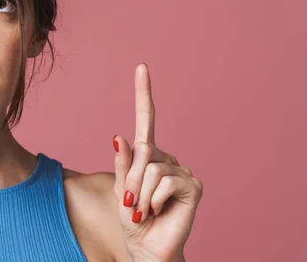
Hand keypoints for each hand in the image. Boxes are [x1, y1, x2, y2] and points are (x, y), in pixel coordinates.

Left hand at [112, 64, 202, 261]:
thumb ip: (121, 163)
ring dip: (140, 193)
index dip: (143, 93)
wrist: (146, 246)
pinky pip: (164, 181)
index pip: (146, 119)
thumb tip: (118, 136)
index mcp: (147, 155)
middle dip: (129, 180)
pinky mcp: (192, 186)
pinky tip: (158, 209)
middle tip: (133, 202)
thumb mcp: (120, 188)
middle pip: (141, 152)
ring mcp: (181, 170)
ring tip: (145, 208)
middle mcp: (166, 158)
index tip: (141, 67)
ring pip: (150, 167)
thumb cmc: (133, 217)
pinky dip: (153, 199)